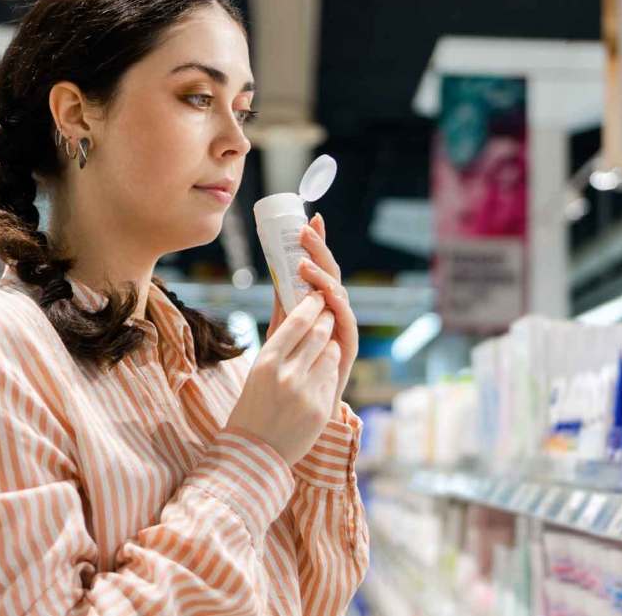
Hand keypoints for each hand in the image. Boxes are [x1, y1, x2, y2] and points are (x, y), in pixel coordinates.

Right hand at [226, 293, 341, 464]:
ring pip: (332, 353)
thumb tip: (290, 306)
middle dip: (326, 320)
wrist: (253, 452)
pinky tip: (317, 377)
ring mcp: (306, 392)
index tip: (317, 297)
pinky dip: (328, 372)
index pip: (298, 321)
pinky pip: (332, 378)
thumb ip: (278, 341)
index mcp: (266, 361)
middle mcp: (287, 374)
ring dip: (330, 346)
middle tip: (326, 314)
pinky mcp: (321, 409)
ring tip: (323, 347)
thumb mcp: (257, 371)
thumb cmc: (252, 406)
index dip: (312, 305)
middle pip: (319, 333)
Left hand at [297, 213, 357, 415]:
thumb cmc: (295, 365)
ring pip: (337, 291)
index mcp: (319, 300)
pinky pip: (345, 319)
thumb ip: (284, 303)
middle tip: (305, 230)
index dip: (317, 243)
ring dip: (322, 274)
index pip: (318, 265)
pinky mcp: (348, 343)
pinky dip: (336, 303)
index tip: (310, 218)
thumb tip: (274, 272)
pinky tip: (326, 292)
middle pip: (330, 272)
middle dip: (319, 249)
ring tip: (303, 261)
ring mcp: (342, 324)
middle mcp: (334, 308)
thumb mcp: (284, 328)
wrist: (303, 404)